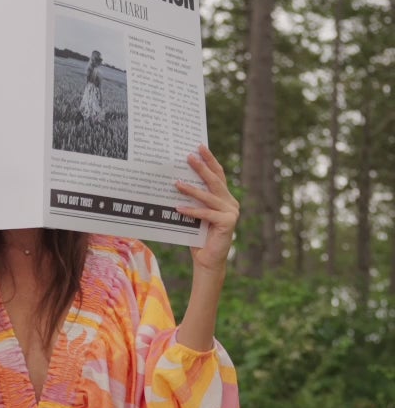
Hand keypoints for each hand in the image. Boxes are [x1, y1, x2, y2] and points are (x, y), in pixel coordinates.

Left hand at [176, 147, 238, 272]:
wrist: (207, 261)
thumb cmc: (198, 238)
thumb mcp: (195, 214)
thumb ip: (194, 200)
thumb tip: (177, 180)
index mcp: (225, 198)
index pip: (218, 175)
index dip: (210, 160)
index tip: (200, 146)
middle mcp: (231, 203)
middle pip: (215, 181)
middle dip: (201, 167)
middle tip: (189, 156)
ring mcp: (231, 212)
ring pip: (208, 197)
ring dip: (191, 189)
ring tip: (176, 182)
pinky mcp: (227, 223)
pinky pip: (206, 214)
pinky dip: (191, 211)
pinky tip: (178, 208)